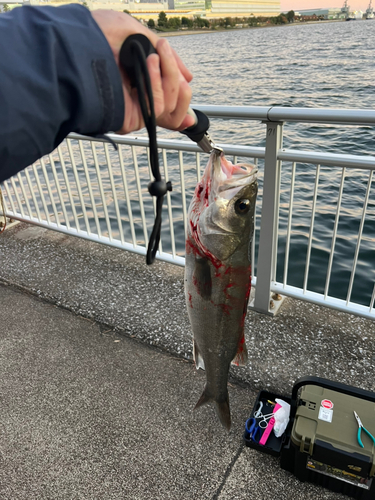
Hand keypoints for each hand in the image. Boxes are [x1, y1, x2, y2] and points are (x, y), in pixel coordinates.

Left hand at [91, 10, 194, 133]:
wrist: (74, 45)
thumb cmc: (97, 36)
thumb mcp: (137, 34)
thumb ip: (166, 55)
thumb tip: (188, 78)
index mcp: (139, 81)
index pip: (170, 94)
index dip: (182, 90)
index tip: (187, 79)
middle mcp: (138, 97)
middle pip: (177, 104)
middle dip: (177, 76)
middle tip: (164, 51)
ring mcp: (136, 109)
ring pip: (172, 107)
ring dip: (170, 77)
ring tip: (155, 55)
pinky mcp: (131, 119)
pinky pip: (158, 108)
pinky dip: (160, 85)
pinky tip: (151, 65)